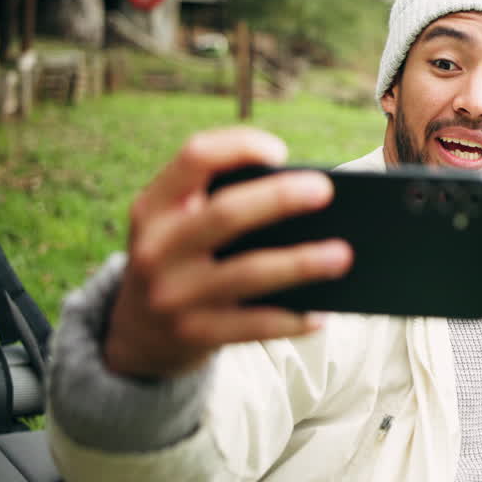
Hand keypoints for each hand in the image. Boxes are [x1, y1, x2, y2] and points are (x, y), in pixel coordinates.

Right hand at [103, 128, 353, 378]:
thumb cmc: (183, 257)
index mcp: (155, 206)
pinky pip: (254, 326)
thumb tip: (305, 195)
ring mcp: (173, 295)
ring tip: (343, 255)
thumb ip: (218, 200)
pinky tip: (321, 313)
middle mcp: (157, 248)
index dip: (240, 147)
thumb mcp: (177, 223)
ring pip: (248, 273)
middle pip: (226, 213)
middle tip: (325, 191)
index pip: (194, 157)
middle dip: (279, 198)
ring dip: (301, 263)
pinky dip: (291, 320)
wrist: (138, 332)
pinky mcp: (194, 335)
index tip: (280, 151)